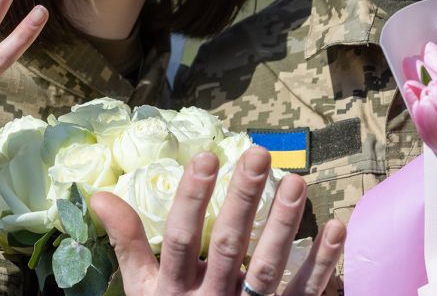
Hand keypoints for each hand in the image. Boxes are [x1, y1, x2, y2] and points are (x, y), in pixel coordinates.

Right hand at [92, 148, 345, 295]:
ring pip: (268, 269)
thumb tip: (100, 195)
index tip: (206, 157)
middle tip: (259, 155)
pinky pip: (303, 294)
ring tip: (297, 182)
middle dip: (243, 200)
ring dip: (284, 225)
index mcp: (173, 289)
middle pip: (228, 247)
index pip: (180, 239)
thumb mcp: (142, 289)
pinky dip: (322, 263)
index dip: (192, 200)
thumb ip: (128, 242)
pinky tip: (335, 227)